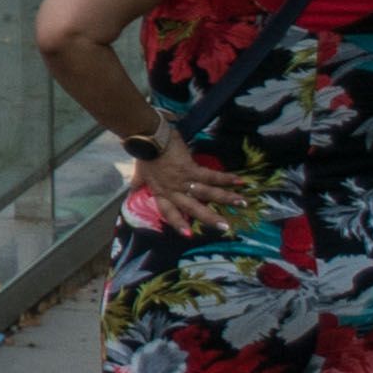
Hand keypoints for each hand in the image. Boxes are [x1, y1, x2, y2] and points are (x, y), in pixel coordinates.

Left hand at [126, 135, 255, 227]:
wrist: (146, 137)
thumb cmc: (144, 153)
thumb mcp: (139, 172)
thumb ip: (138, 183)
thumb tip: (131, 191)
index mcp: (160, 192)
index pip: (168, 212)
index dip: (177, 223)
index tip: (188, 235)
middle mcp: (172, 190)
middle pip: (192, 208)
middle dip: (210, 218)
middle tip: (225, 228)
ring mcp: (182, 180)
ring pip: (206, 193)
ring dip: (226, 198)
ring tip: (242, 203)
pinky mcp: (190, 168)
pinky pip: (210, 176)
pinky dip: (225, 179)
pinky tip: (240, 181)